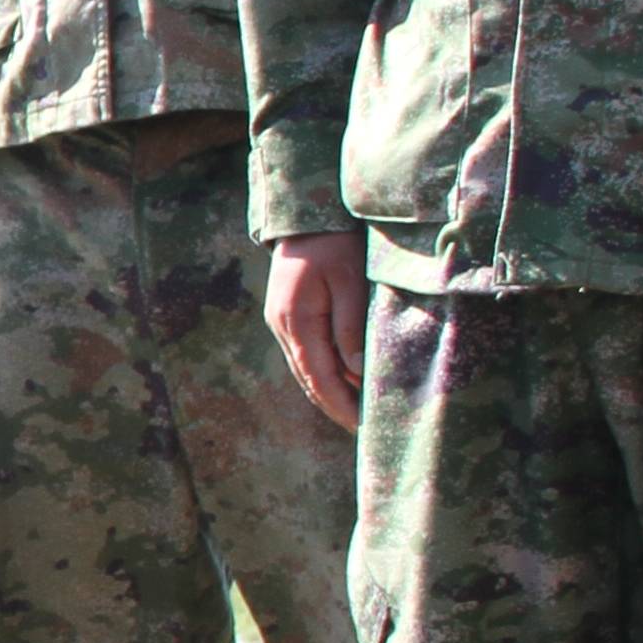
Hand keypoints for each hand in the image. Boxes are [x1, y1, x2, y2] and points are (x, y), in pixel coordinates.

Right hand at [262, 232, 368, 427]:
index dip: (340, 404)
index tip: (362, 426)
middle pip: (307, 378)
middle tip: (362, 428)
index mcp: (296, 320)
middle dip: (334, 405)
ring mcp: (281, 321)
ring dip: (327, 391)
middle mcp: (282, 326)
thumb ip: (351, 327)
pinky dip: (322, 372)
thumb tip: (355, 372)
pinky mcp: (287, 314)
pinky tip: (341, 380)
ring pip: (304, 368)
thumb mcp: (349, 282)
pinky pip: (305, 353)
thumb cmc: (334, 243)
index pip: (318, 376)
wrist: (305, 213)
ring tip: (354, 411)